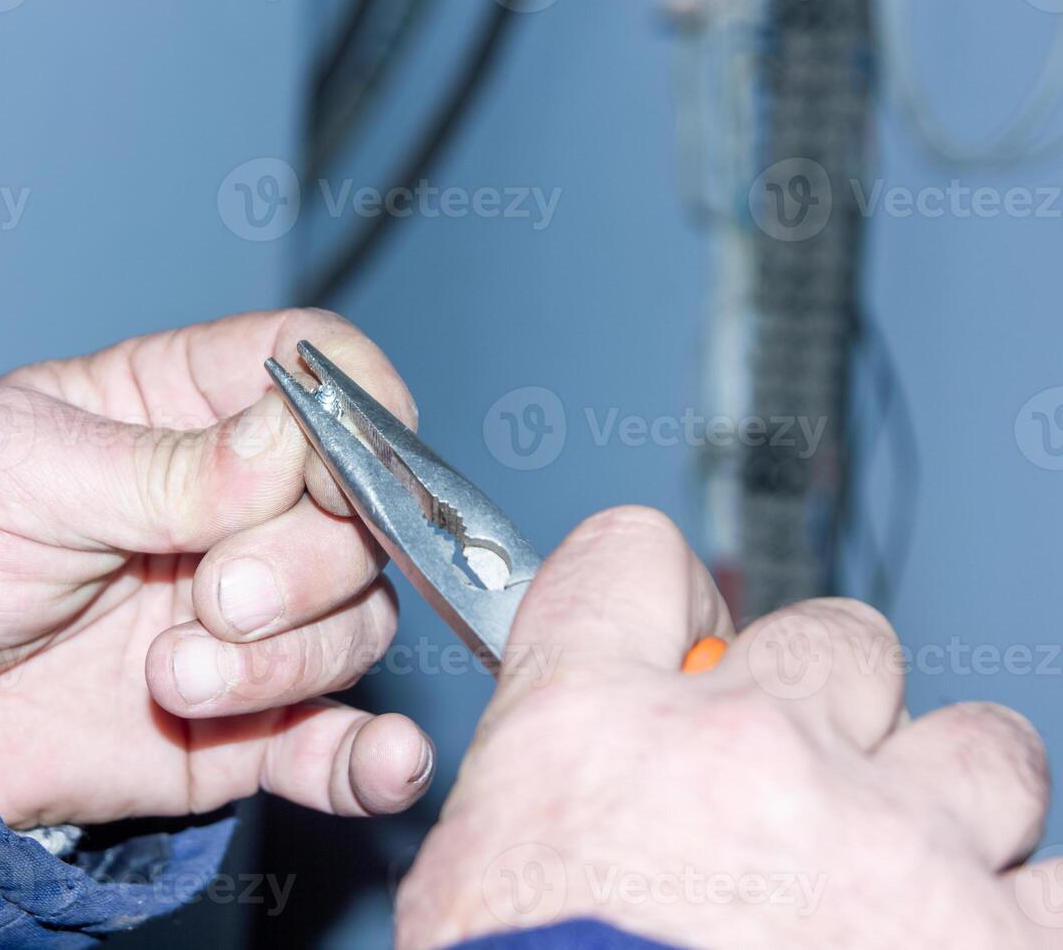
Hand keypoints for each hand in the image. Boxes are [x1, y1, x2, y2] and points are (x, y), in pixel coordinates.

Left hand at [0, 310, 433, 828]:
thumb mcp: (18, 472)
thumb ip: (160, 466)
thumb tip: (291, 440)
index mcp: (185, 411)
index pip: (321, 373)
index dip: (353, 409)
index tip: (327, 467)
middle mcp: (235, 511)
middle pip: (361, 514)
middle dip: (304, 563)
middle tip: (212, 595)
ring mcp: (245, 622)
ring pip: (358, 625)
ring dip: (286, 661)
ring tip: (172, 680)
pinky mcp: (237, 726)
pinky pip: (331, 743)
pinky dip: (371, 757)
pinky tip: (382, 761)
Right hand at [396, 505, 1059, 947]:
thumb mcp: (467, 891)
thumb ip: (537, 796)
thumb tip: (568, 792)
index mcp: (595, 729)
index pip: (630, 560)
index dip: (661, 594)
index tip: (682, 635)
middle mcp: (749, 751)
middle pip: (830, 638)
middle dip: (824, 701)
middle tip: (800, 780)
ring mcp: (888, 840)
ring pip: (977, 743)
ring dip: (948, 796)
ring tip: (908, 866)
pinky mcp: (995, 942)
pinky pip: (1059, 883)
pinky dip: (1023, 910)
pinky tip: (974, 935)